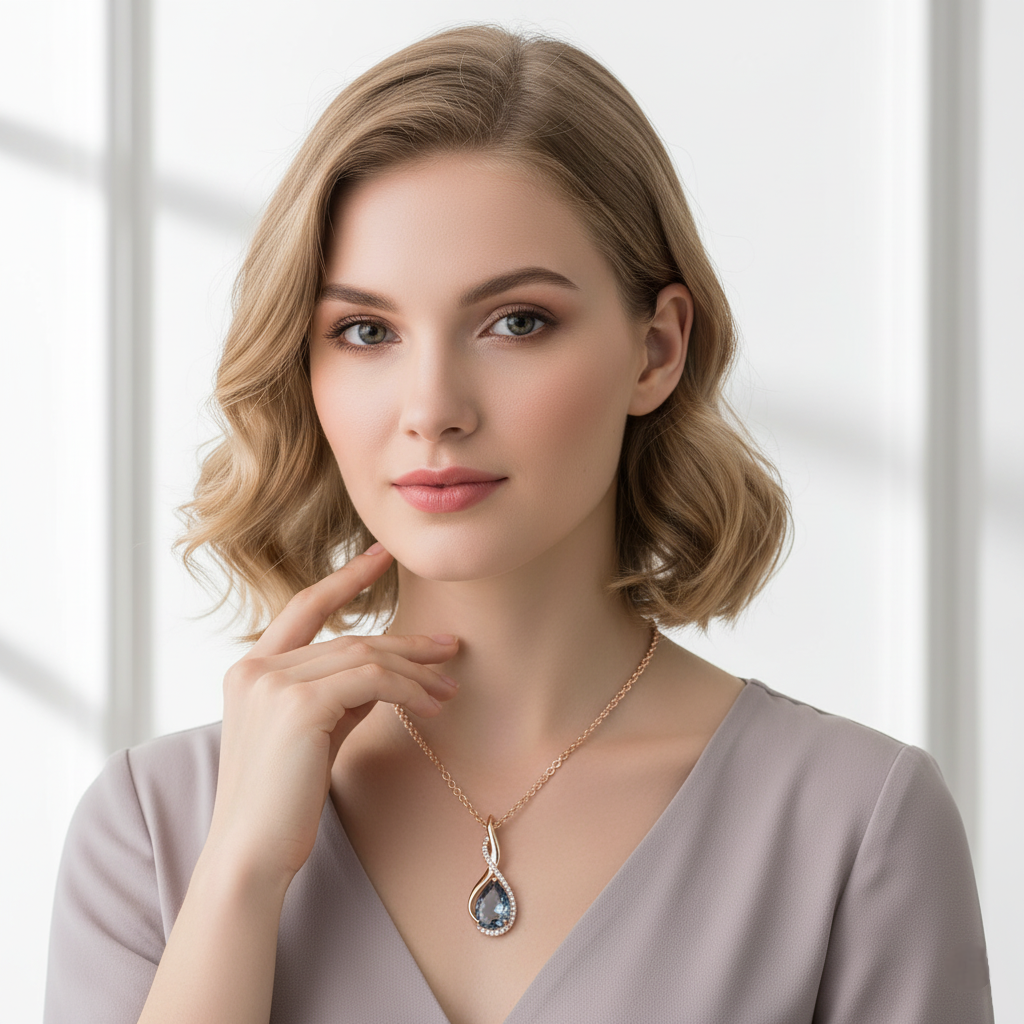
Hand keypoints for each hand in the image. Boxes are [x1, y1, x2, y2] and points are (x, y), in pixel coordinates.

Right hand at [205, 543, 458, 886]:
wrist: (251, 855)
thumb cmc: (283, 800)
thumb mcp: (311, 733)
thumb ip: (337, 694)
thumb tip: (387, 673)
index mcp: (250, 670)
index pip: (305, 607)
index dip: (346, 578)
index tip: (382, 556)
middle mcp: (255, 668)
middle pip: (350, 638)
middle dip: (406, 644)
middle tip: (449, 649)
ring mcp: (272, 683)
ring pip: (364, 656)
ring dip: (415, 671)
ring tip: (448, 687)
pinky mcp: (298, 704)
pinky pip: (371, 681)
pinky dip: (408, 688)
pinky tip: (431, 704)